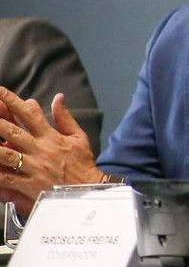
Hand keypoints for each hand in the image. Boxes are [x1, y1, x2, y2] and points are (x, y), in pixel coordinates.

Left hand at [0, 87, 103, 214]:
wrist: (87, 190)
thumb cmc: (82, 163)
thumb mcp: (79, 137)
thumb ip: (65, 117)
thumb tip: (58, 97)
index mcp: (51, 137)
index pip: (30, 115)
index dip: (14, 102)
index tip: (0, 91)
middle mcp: (40, 150)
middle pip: (13, 132)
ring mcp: (33, 168)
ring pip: (7, 155)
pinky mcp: (28, 185)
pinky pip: (7, 179)